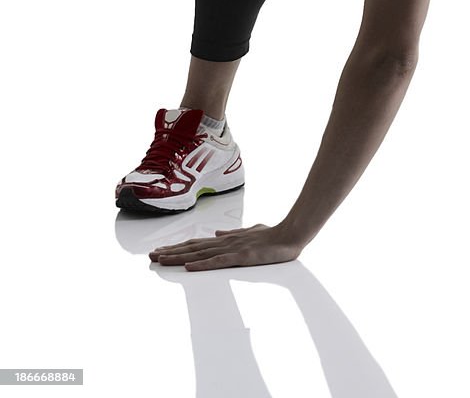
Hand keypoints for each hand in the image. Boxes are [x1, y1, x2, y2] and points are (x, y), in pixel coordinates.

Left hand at [149, 223, 302, 271]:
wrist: (291, 234)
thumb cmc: (273, 235)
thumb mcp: (251, 232)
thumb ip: (233, 233)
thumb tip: (216, 233)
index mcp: (227, 239)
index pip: (197, 243)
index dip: (178, 247)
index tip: (161, 250)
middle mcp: (226, 242)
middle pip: (193, 248)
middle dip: (171, 252)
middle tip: (150, 255)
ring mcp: (233, 249)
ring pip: (201, 254)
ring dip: (179, 257)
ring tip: (161, 259)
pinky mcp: (242, 256)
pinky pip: (219, 261)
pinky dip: (202, 264)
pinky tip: (189, 267)